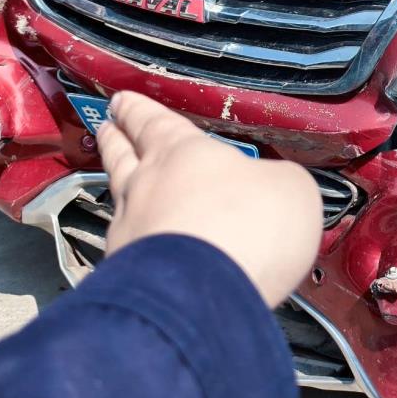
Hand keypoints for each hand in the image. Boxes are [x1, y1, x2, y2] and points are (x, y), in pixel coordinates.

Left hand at [96, 92, 322, 306]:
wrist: (203, 297)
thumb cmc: (248, 226)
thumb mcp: (289, 188)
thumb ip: (275, 181)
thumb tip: (271, 189)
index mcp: (182, 152)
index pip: (154, 122)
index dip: (139, 110)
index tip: (121, 100)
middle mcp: (145, 185)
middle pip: (123, 155)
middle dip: (116, 138)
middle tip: (107, 126)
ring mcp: (129, 232)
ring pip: (117, 199)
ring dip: (114, 185)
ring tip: (113, 179)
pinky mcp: (124, 278)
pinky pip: (125, 250)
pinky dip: (131, 244)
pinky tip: (139, 249)